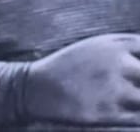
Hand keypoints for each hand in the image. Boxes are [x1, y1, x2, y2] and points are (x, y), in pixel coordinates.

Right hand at [25, 34, 139, 124]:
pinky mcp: (107, 112)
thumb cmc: (66, 67)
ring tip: (131, 101)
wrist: (36, 87)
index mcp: (114, 45)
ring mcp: (113, 89)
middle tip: (132, 86)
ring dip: (139, 99)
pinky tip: (130, 114)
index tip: (136, 72)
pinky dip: (137, 117)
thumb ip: (121, 47)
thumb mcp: (92, 46)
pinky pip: (138, 119)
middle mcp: (117, 63)